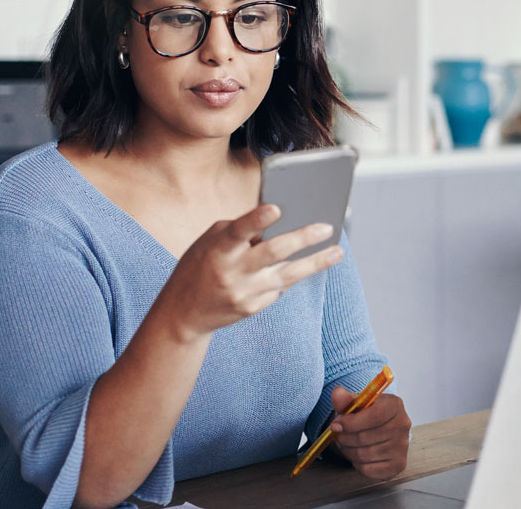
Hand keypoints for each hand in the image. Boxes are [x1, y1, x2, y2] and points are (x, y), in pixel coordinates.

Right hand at [158, 204, 343, 338]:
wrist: (184, 312)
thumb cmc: (200, 265)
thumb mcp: (210, 242)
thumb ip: (239, 230)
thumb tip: (278, 220)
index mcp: (218, 249)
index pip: (238, 231)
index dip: (256, 220)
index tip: (276, 208)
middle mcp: (232, 271)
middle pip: (272, 253)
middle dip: (302, 239)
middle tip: (326, 228)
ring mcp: (244, 293)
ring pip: (286, 275)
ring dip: (315, 263)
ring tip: (337, 252)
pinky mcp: (253, 308)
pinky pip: (279, 288)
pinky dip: (289, 276)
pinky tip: (301, 267)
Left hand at [327, 386, 410, 480]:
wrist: (379, 429)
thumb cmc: (366, 414)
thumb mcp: (356, 403)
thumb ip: (345, 399)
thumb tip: (337, 393)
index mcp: (394, 405)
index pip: (375, 416)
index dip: (351, 423)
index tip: (335, 425)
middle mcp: (403, 425)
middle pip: (365, 438)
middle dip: (344, 438)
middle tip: (337, 435)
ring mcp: (402, 447)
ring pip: (364, 455)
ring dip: (348, 451)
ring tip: (346, 444)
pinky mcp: (398, 465)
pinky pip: (368, 469)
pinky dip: (357, 464)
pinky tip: (358, 455)